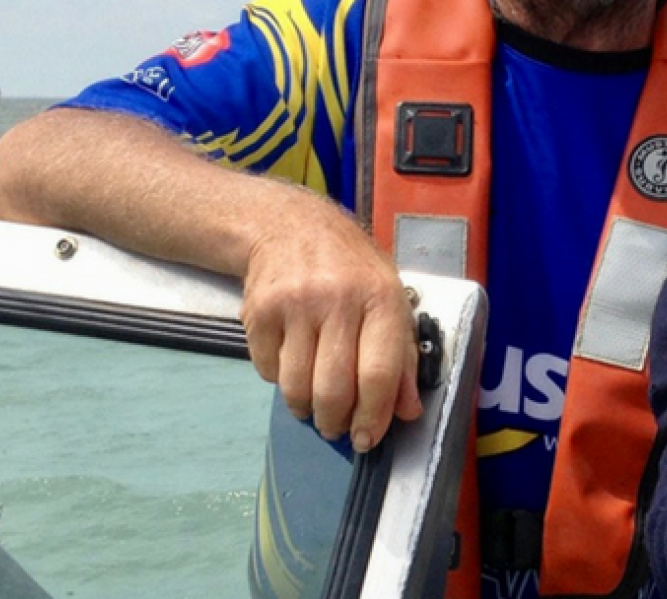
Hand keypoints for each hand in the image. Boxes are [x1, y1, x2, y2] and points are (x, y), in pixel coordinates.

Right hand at [239, 206, 424, 451]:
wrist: (292, 227)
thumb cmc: (352, 269)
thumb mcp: (391, 299)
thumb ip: (403, 356)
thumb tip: (407, 412)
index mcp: (381, 298)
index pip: (379, 372)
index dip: (374, 415)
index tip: (368, 439)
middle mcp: (338, 300)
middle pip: (334, 387)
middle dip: (336, 422)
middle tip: (337, 428)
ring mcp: (295, 305)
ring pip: (296, 386)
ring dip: (306, 408)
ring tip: (314, 405)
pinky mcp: (259, 312)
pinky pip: (268, 371)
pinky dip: (280, 381)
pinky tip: (292, 365)